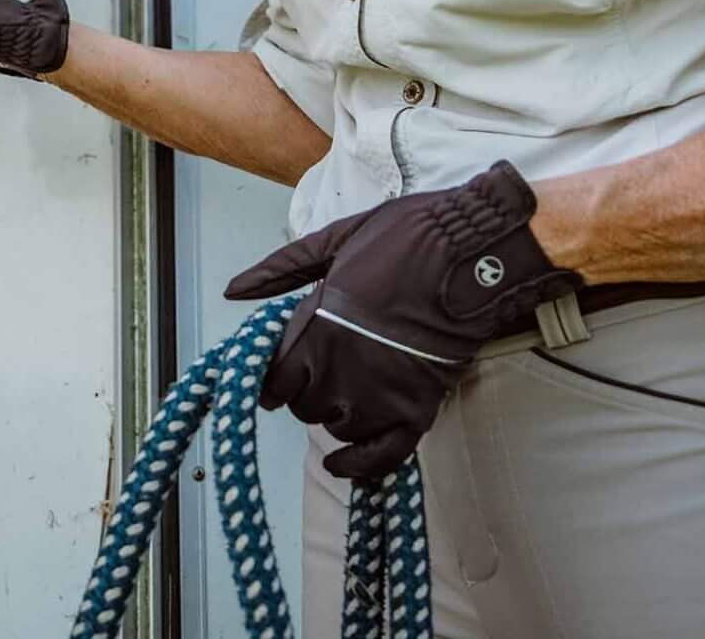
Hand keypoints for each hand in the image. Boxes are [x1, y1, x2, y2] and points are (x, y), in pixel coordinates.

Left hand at [226, 161, 578, 478]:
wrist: (471, 254)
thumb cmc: (402, 239)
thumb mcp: (332, 242)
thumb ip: (280, 271)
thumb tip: (232, 291)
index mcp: (316, 329)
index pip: (276, 380)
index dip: (277, 377)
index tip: (283, 373)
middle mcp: (341, 371)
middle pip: (304, 407)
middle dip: (307, 392)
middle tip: (324, 370)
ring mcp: (380, 396)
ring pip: (338, 428)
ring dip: (337, 414)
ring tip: (349, 390)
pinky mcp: (418, 411)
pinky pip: (381, 457)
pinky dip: (359, 466)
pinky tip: (342, 464)